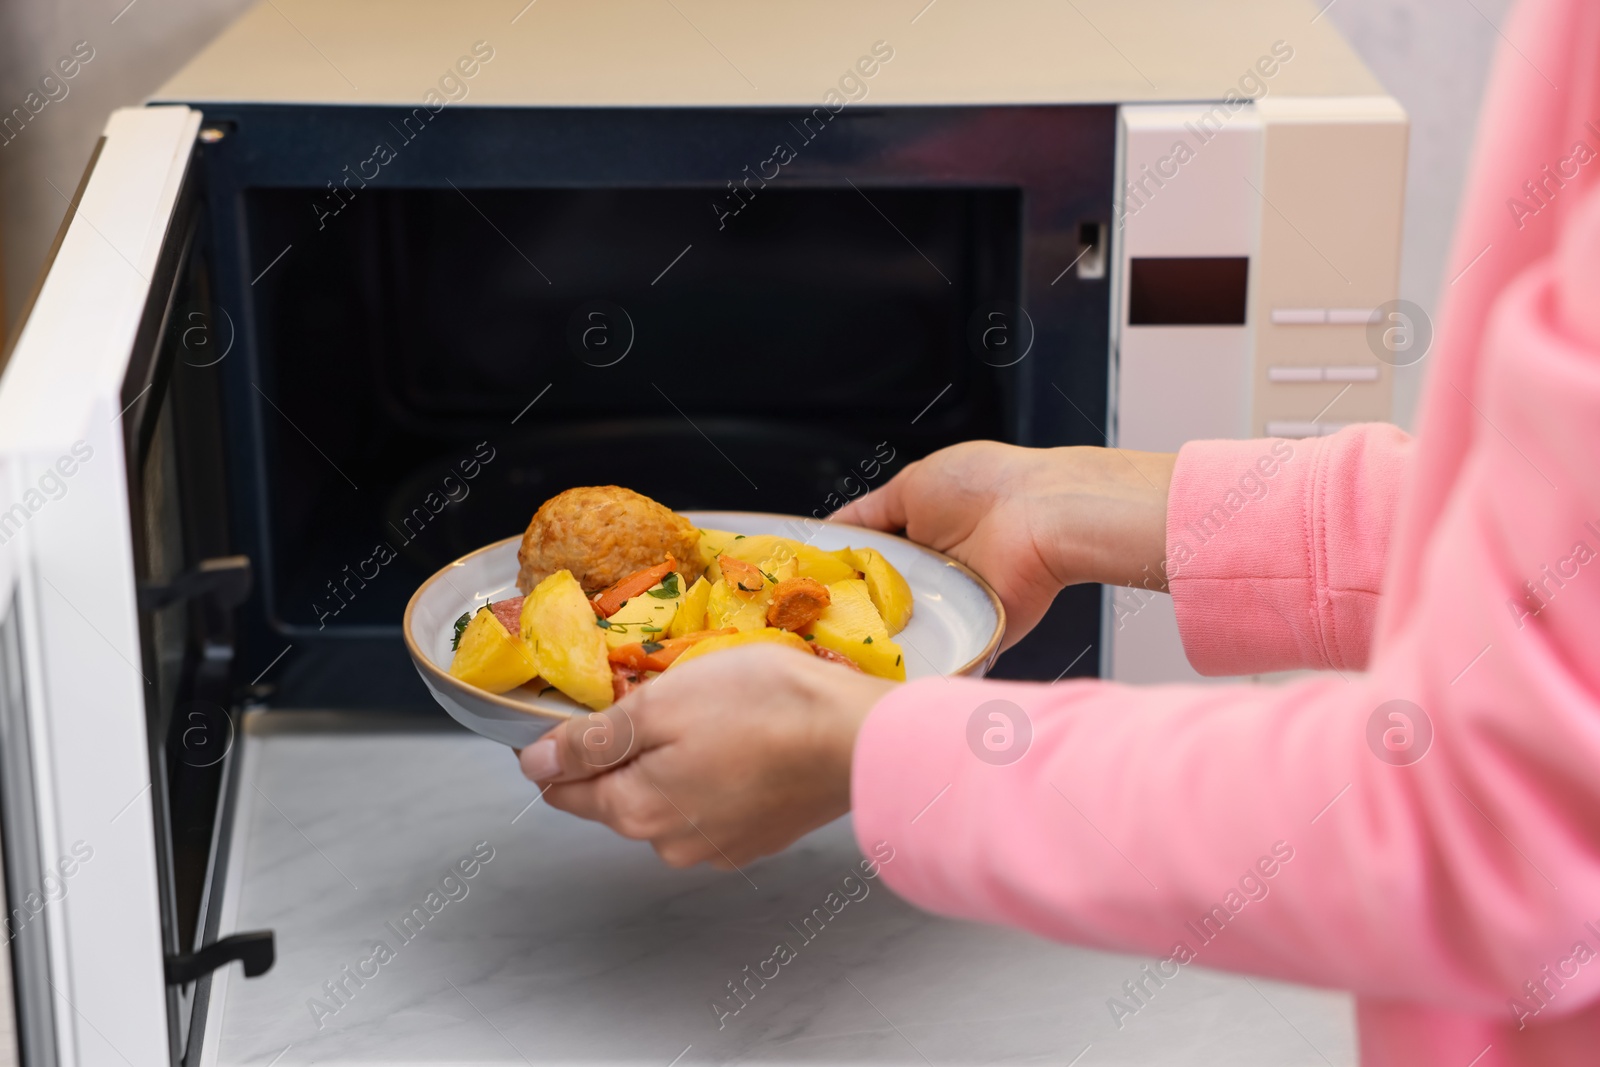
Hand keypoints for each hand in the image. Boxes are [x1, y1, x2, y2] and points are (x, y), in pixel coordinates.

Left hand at [517, 645, 895, 867]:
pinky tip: (743, 738)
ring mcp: (718, 847)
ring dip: (675, 758)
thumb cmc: (764, 708)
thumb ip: (590, 740)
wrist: (859, 737)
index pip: (562, 788)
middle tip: (663, 694)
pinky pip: (713, 803)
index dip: (559, 744)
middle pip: (617, 792)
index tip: (583, 704)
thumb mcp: (660, 705)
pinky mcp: (758, 837)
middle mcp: (669, 844)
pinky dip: (717, 772)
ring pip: (669, 796)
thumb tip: (532, 763)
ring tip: (712, 711)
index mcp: (634, 811)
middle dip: (627, 746)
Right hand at [833, 441, 1174, 647]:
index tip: (799, 587)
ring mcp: (951, 607)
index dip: (833, 575)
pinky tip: (879, 664)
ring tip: (836, 646)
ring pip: (899, 633)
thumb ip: (868, 515)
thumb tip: (828, 530)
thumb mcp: (911, 487)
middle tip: (808, 621)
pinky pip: (937, 653)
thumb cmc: (986, 486)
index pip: (864, 564)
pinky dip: (913, 659)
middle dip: (846, 611)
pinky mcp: (973, 634)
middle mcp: (930, 575)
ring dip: (874, 637)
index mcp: (916, 537)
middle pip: (876, 602)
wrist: (1042, 514)